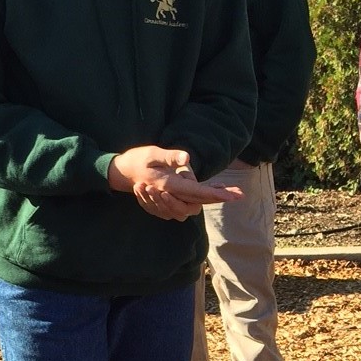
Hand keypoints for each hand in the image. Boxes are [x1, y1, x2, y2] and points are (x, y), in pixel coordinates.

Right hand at [108, 147, 242, 221]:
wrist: (122, 172)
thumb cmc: (138, 159)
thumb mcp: (153, 153)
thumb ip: (170, 156)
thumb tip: (186, 158)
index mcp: (169, 184)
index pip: (198, 192)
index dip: (217, 194)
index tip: (234, 195)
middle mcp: (169, 196)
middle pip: (199, 202)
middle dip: (219, 198)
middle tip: (238, 194)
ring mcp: (166, 202)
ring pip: (191, 207)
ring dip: (206, 200)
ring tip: (225, 193)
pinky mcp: (165, 204)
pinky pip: (182, 208)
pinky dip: (196, 201)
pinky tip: (210, 194)